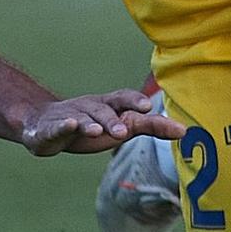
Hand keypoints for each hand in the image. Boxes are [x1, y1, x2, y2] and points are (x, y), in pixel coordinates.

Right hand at [19, 89, 184, 157]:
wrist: (47, 124)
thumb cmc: (95, 124)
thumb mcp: (123, 125)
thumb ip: (151, 126)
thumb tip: (183, 131)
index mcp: (109, 105)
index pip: (124, 98)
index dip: (135, 101)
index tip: (148, 108)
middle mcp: (91, 106)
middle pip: (104, 110)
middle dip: (112, 120)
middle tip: (123, 133)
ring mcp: (71, 116)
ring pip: (82, 118)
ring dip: (90, 124)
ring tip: (96, 132)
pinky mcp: (51, 129)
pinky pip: (57, 127)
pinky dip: (63, 126)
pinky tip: (70, 126)